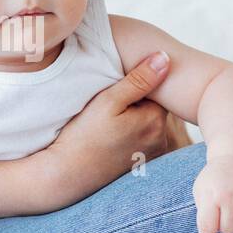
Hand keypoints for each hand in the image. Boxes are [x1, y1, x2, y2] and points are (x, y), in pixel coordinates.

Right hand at [42, 52, 174, 206]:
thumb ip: (139, 79)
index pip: (157, 89)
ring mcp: (152, 154)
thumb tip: (165, 57)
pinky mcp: (141, 164)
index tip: (116, 89)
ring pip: (146, 122)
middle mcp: (160, 138)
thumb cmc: (84, 135)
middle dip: (136, 101)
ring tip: (106, 123)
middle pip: (153, 105)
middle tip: (107, 107)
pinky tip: (109, 137)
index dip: (137, 84)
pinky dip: (129, 133)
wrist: (67, 175)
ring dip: (132, 117)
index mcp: (155, 119)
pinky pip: (140, 138)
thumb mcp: (108, 100)